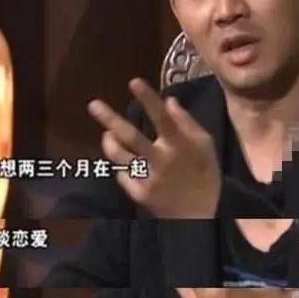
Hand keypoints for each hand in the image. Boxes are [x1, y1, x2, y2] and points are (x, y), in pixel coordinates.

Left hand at [88, 78, 220, 216]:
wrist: (203, 215)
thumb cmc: (206, 174)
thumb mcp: (205, 145)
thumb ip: (187, 122)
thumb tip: (169, 100)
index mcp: (180, 145)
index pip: (162, 118)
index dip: (148, 99)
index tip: (134, 82)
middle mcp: (161, 160)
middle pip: (131, 137)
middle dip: (110, 120)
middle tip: (93, 104)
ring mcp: (148, 178)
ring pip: (119, 156)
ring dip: (109, 141)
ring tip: (107, 134)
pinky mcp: (140, 195)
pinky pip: (122, 174)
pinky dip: (120, 165)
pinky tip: (124, 161)